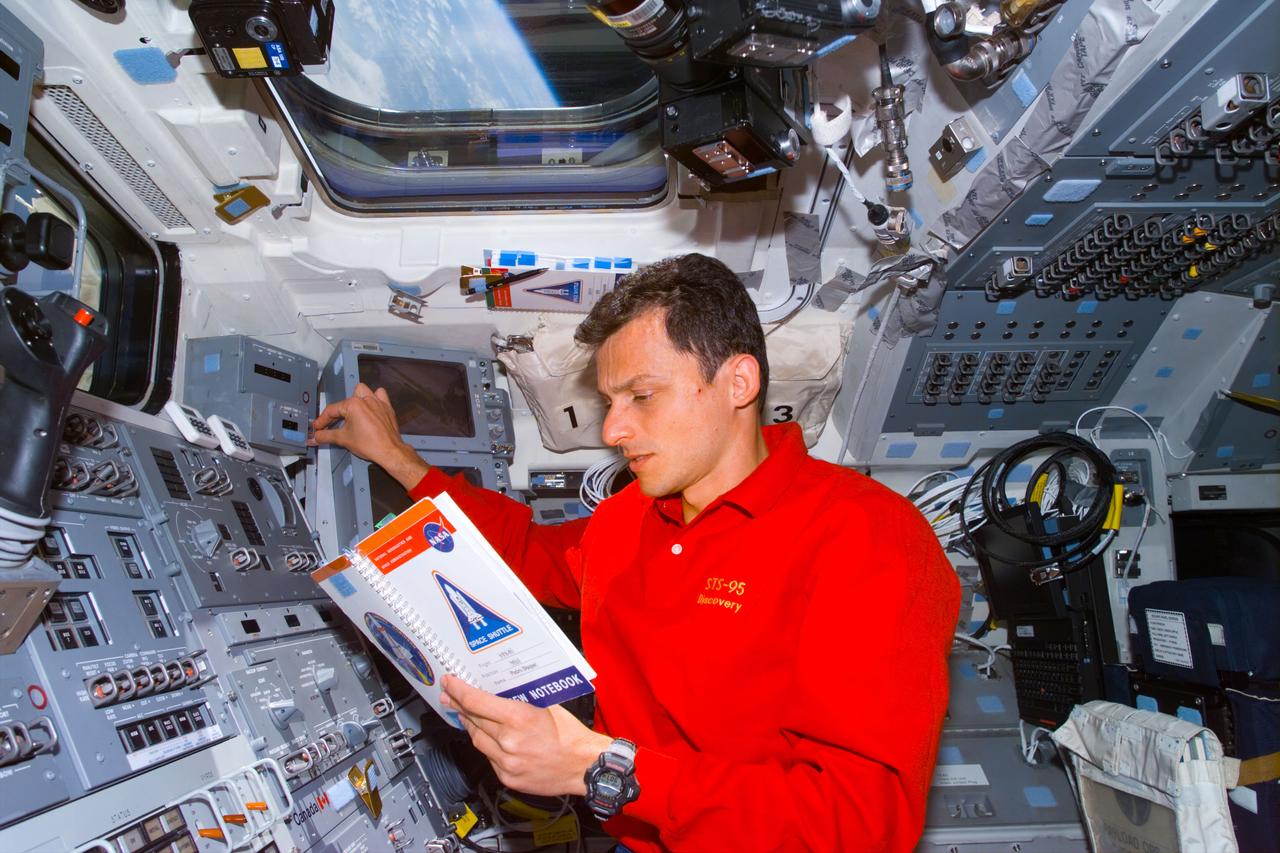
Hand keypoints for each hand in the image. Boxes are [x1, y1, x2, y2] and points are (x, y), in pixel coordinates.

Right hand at [310, 383, 427, 488]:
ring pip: (362, 391)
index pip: (331, 410)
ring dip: (355, 399)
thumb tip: (316, 437)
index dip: (322, 420)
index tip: (318, 427)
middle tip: (331, 425)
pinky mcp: (387, 407)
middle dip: (337, 413)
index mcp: (353, 404)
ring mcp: (378, 402)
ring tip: (350, 412)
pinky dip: (374, 399)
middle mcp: (366, 400)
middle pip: (345, 401)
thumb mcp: (343, 439)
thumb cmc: (371, 445)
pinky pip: (380, 395)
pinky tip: (369, 407)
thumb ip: (326, 436)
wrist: (389, 451)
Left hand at [441, 675, 610, 796]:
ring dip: (471, 726)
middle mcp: (509, 741)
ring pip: (477, 740)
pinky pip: (489, 758)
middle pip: (473, 720)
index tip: (449, 684)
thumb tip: (497, 692)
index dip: (459, 691)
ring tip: (466, 716)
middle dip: (460, 706)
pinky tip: (489, 739)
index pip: (477, 702)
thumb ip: (520, 700)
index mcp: (519, 718)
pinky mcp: (508, 778)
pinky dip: (487, 746)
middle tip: (451, 697)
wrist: (584, 765)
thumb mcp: (547, 706)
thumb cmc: (571, 735)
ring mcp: (507, 762)